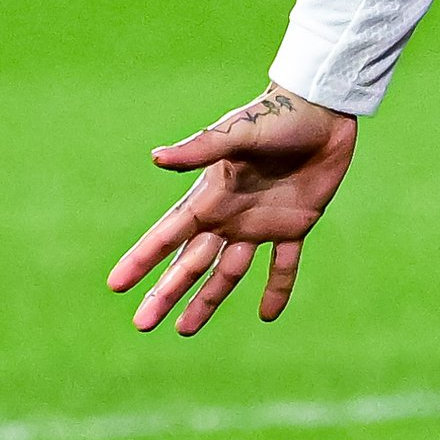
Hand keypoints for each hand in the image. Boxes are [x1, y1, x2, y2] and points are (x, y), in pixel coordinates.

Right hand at [107, 87, 359, 335]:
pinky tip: (268, 315)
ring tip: (184, 331)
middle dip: (166, 293)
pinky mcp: (295, 225)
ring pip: (227, 272)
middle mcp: (228, 215)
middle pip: (190, 263)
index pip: (167, 236)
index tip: (116, 285)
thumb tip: (156, 158)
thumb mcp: (237, 134)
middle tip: (143, 324)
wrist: (322, 109)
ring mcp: (260, 223)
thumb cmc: (276, 116)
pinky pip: (283, 266)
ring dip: (208, 300)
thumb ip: (200, 150)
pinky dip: (277, 289)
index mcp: (210, 196)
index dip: (142, 260)